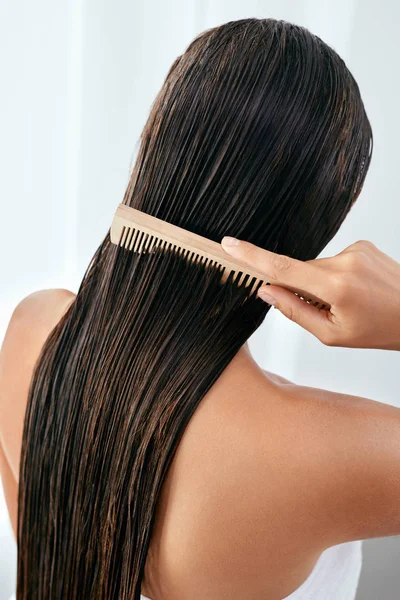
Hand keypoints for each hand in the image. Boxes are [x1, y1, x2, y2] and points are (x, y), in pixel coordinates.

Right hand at [221, 237, 399, 349]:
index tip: (230, 244)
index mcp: (337, 287)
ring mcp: (356, 249)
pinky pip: (333, 260)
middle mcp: (345, 261)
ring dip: (321, 283)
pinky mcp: (362, 244)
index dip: (252, 257)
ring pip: (316, 266)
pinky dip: (335, 275)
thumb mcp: (333, 335)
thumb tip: (266, 291)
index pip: (283, 268)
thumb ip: (295, 312)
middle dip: (302, 288)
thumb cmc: (380, 329)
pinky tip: (356, 289)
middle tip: (328, 310)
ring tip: (349, 301)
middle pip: (300, 271)